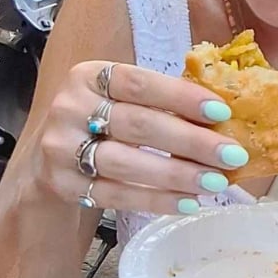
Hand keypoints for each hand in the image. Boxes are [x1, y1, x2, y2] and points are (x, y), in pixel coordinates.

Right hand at [28, 60, 245, 215]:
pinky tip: (187, 202)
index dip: (181, 96)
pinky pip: (116, 194)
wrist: (45, 158)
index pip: (139, 82)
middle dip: (191, 141)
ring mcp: (62, 148)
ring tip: (214, 182)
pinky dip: (156, 200)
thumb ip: (157, 101)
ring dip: (176, 174)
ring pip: (126, 162)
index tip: (221, 112)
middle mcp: (70, 108)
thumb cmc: (97, 122)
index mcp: (88, 76)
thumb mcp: (116, 99)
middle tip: (231, 154)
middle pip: (137, 124)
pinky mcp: (63, 185)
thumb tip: (220, 117)